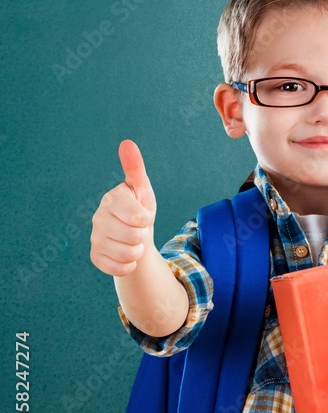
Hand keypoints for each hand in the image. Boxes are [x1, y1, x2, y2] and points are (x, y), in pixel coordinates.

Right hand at [90, 140, 157, 276]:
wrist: (134, 234)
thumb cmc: (139, 207)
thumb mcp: (142, 188)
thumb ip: (135, 168)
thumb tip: (127, 143)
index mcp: (111, 199)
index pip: (139, 216)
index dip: (146, 218)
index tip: (143, 214)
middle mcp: (98, 218)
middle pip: (135, 236)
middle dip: (143, 235)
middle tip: (138, 229)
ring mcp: (95, 238)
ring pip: (128, 254)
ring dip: (138, 250)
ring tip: (134, 241)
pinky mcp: (95, 257)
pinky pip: (120, 268)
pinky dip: (129, 265)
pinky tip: (127, 255)